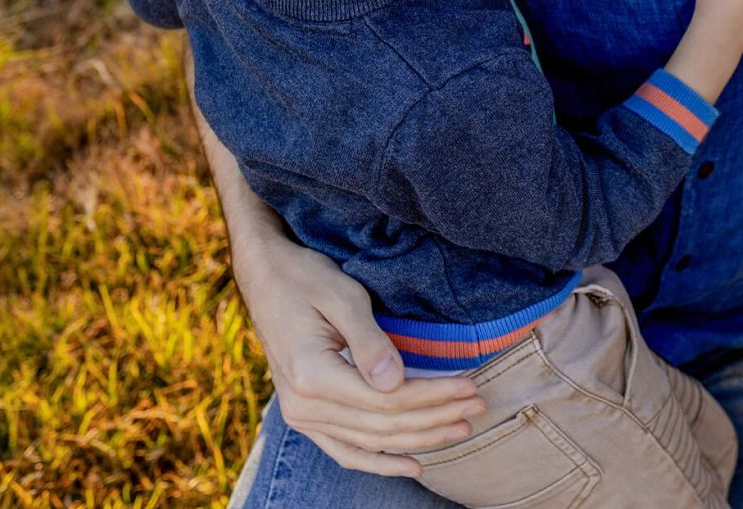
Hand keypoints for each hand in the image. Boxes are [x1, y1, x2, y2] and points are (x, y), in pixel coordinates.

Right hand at [237, 230, 484, 474]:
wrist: (265, 279)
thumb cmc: (306, 278)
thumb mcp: (342, 297)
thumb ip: (369, 342)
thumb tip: (396, 383)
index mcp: (311, 375)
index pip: (387, 399)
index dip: (433, 396)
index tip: (470, 387)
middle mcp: (303, 405)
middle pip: (383, 423)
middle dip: (436, 417)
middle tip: (477, 407)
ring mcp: (301, 415)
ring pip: (370, 440)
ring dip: (418, 438)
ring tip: (460, 429)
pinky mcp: (305, 415)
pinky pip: (344, 450)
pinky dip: (379, 461)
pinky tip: (412, 465)